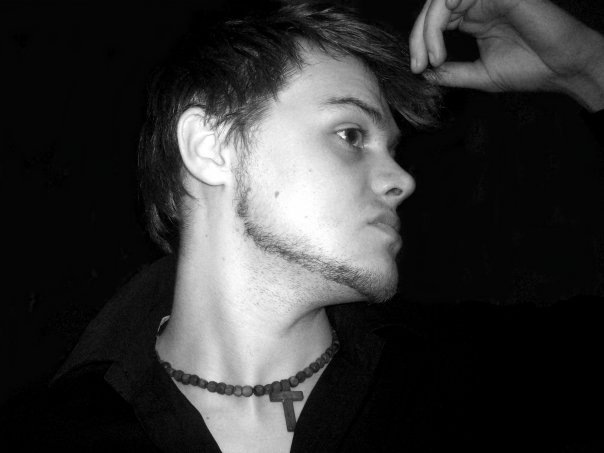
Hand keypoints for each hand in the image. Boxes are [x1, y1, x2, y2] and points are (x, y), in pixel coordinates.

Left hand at [410, 0, 603, 110]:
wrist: (561, 68)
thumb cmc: (529, 69)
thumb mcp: (480, 75)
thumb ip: (452, 72)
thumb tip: (425, 75)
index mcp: (472, 21)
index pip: (434, 24)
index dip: (419, 44)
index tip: (418, 69)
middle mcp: (477, 6)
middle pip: (433, 10)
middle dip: (418, 37)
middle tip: (420, 63)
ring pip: (443, 1)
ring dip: (430, 28)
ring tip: (435, 56)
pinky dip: (447, 8)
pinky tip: (447, 26)